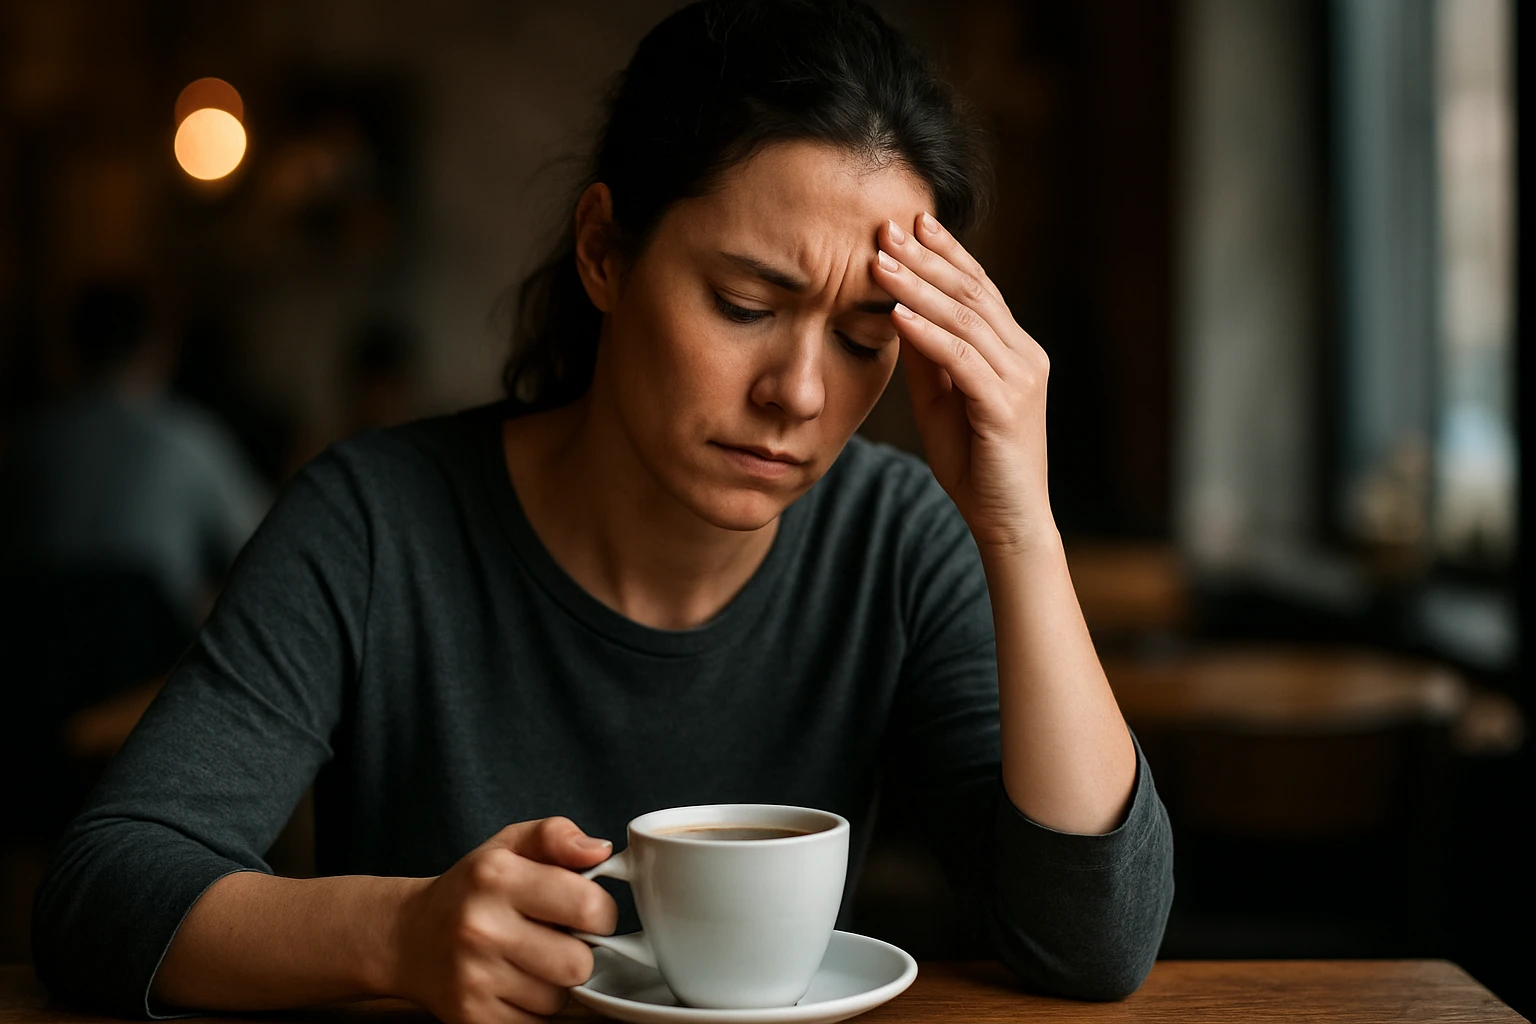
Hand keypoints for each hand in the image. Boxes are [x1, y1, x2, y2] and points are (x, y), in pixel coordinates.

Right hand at [386, 817, 618, 1023]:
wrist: (408, 937)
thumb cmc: (471, 888)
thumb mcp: (509, 844)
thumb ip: (557, 835)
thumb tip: (600, 851)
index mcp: (496, 876)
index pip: (588, 907)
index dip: (601, 912)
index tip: (588, 912)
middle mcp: (481, 927)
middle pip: (578, 963)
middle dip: (579, 952)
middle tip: (559, 939)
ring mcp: (473, 977)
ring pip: (558, 998)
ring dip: (554, 982)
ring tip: (529, 959)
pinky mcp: (470, 1017)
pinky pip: (535, 1023)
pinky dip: (532, 1008)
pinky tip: (512, 982)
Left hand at [874, 213, 1054, 552]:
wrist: (1007, 522)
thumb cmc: (975, 464)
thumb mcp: (942, 400)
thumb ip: (927, 358)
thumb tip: (899, 311)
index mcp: (1015, 351)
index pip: (979, 289)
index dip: (946, 253)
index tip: (912, 223)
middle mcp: (1025, 356)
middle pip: (972, 294)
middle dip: (926, 259)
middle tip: (887, 228)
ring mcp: (1020, 380)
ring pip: (965, 320)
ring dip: (918, 288)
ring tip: (880, 262)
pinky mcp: (1005, 407)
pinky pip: (961, 360)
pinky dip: (927, 334)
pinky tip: (897, 314)